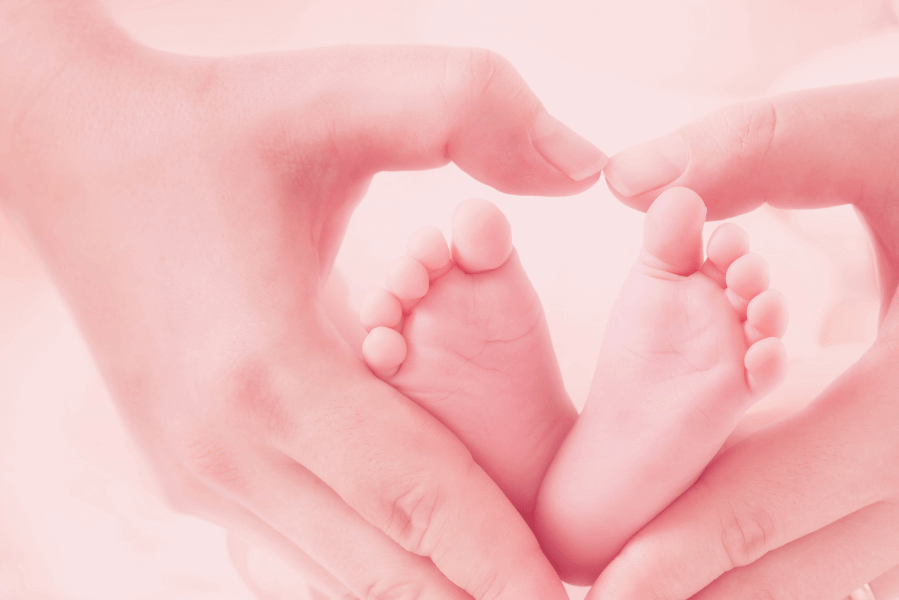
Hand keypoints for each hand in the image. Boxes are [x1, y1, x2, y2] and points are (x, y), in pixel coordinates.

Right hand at [0, 4, 605, 597]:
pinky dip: (374, 568)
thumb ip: (475, 109)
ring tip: (512, 592)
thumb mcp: (344, 95)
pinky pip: (300, 553)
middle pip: (385, 573)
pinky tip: (431, 568)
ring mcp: (203, 475)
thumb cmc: (216, 127)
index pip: (421, 503)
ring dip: (431, 593)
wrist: (73, 149)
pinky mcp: (194, 475)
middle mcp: (230, 451)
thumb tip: (585, 165)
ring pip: (339, 580)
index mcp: (274, 372)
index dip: (507, 565)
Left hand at [587, 3, 898, 596]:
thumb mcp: (883, 133)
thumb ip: (754, 149)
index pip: (763, 510)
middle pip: (778, 578)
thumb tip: (628, 180)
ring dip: (723, 584)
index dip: (665, 555)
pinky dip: (780, 566)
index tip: (584, 584)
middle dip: (675, 587)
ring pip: (815, 588)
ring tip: (635, 570)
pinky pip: (853, 568)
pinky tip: (720, 544)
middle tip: (578, 586)